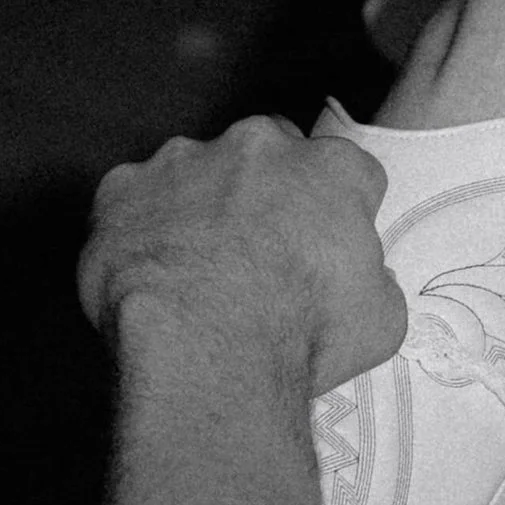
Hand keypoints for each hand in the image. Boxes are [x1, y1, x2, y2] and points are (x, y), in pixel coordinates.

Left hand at [78, 117, 407, 395]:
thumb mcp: (380, 321)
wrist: (206, 359)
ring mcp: (184, 160)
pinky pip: (134, 201)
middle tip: (256, 256)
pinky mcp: (124, 188)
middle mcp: (259, 145)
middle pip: (268, 154)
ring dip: (198, 205)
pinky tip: (147, 275)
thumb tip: (364, 281)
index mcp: (331, 169)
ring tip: (193, 271)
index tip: (322, 250)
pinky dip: (140, 229)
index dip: (335, 212)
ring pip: (196, 171)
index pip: (346, 173)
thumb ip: (373, 281)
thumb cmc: (302, 339)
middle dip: (264, 193)